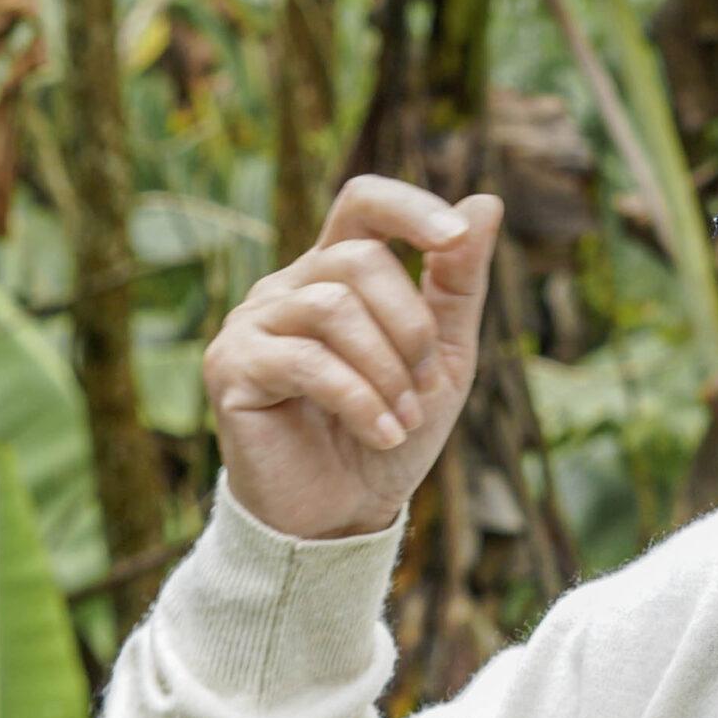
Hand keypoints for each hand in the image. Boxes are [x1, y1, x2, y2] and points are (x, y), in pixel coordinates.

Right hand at [202, 175, 504, 540]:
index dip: (409, 207)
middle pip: (358, 259)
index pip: (363, 202)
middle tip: (427, 387)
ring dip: (387, 368)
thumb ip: (458, 282)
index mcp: (336, 273)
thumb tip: (486, 200)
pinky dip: (359, 400)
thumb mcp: (444, 357)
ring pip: (334, 306)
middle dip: (411, 326)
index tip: (456, 238)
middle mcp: (288, 286)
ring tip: (403, 418)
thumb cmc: (390, 432)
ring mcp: (252, 322)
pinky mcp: (231, 366)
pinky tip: (382, 434)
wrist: (339, 517)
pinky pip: (307, 361)